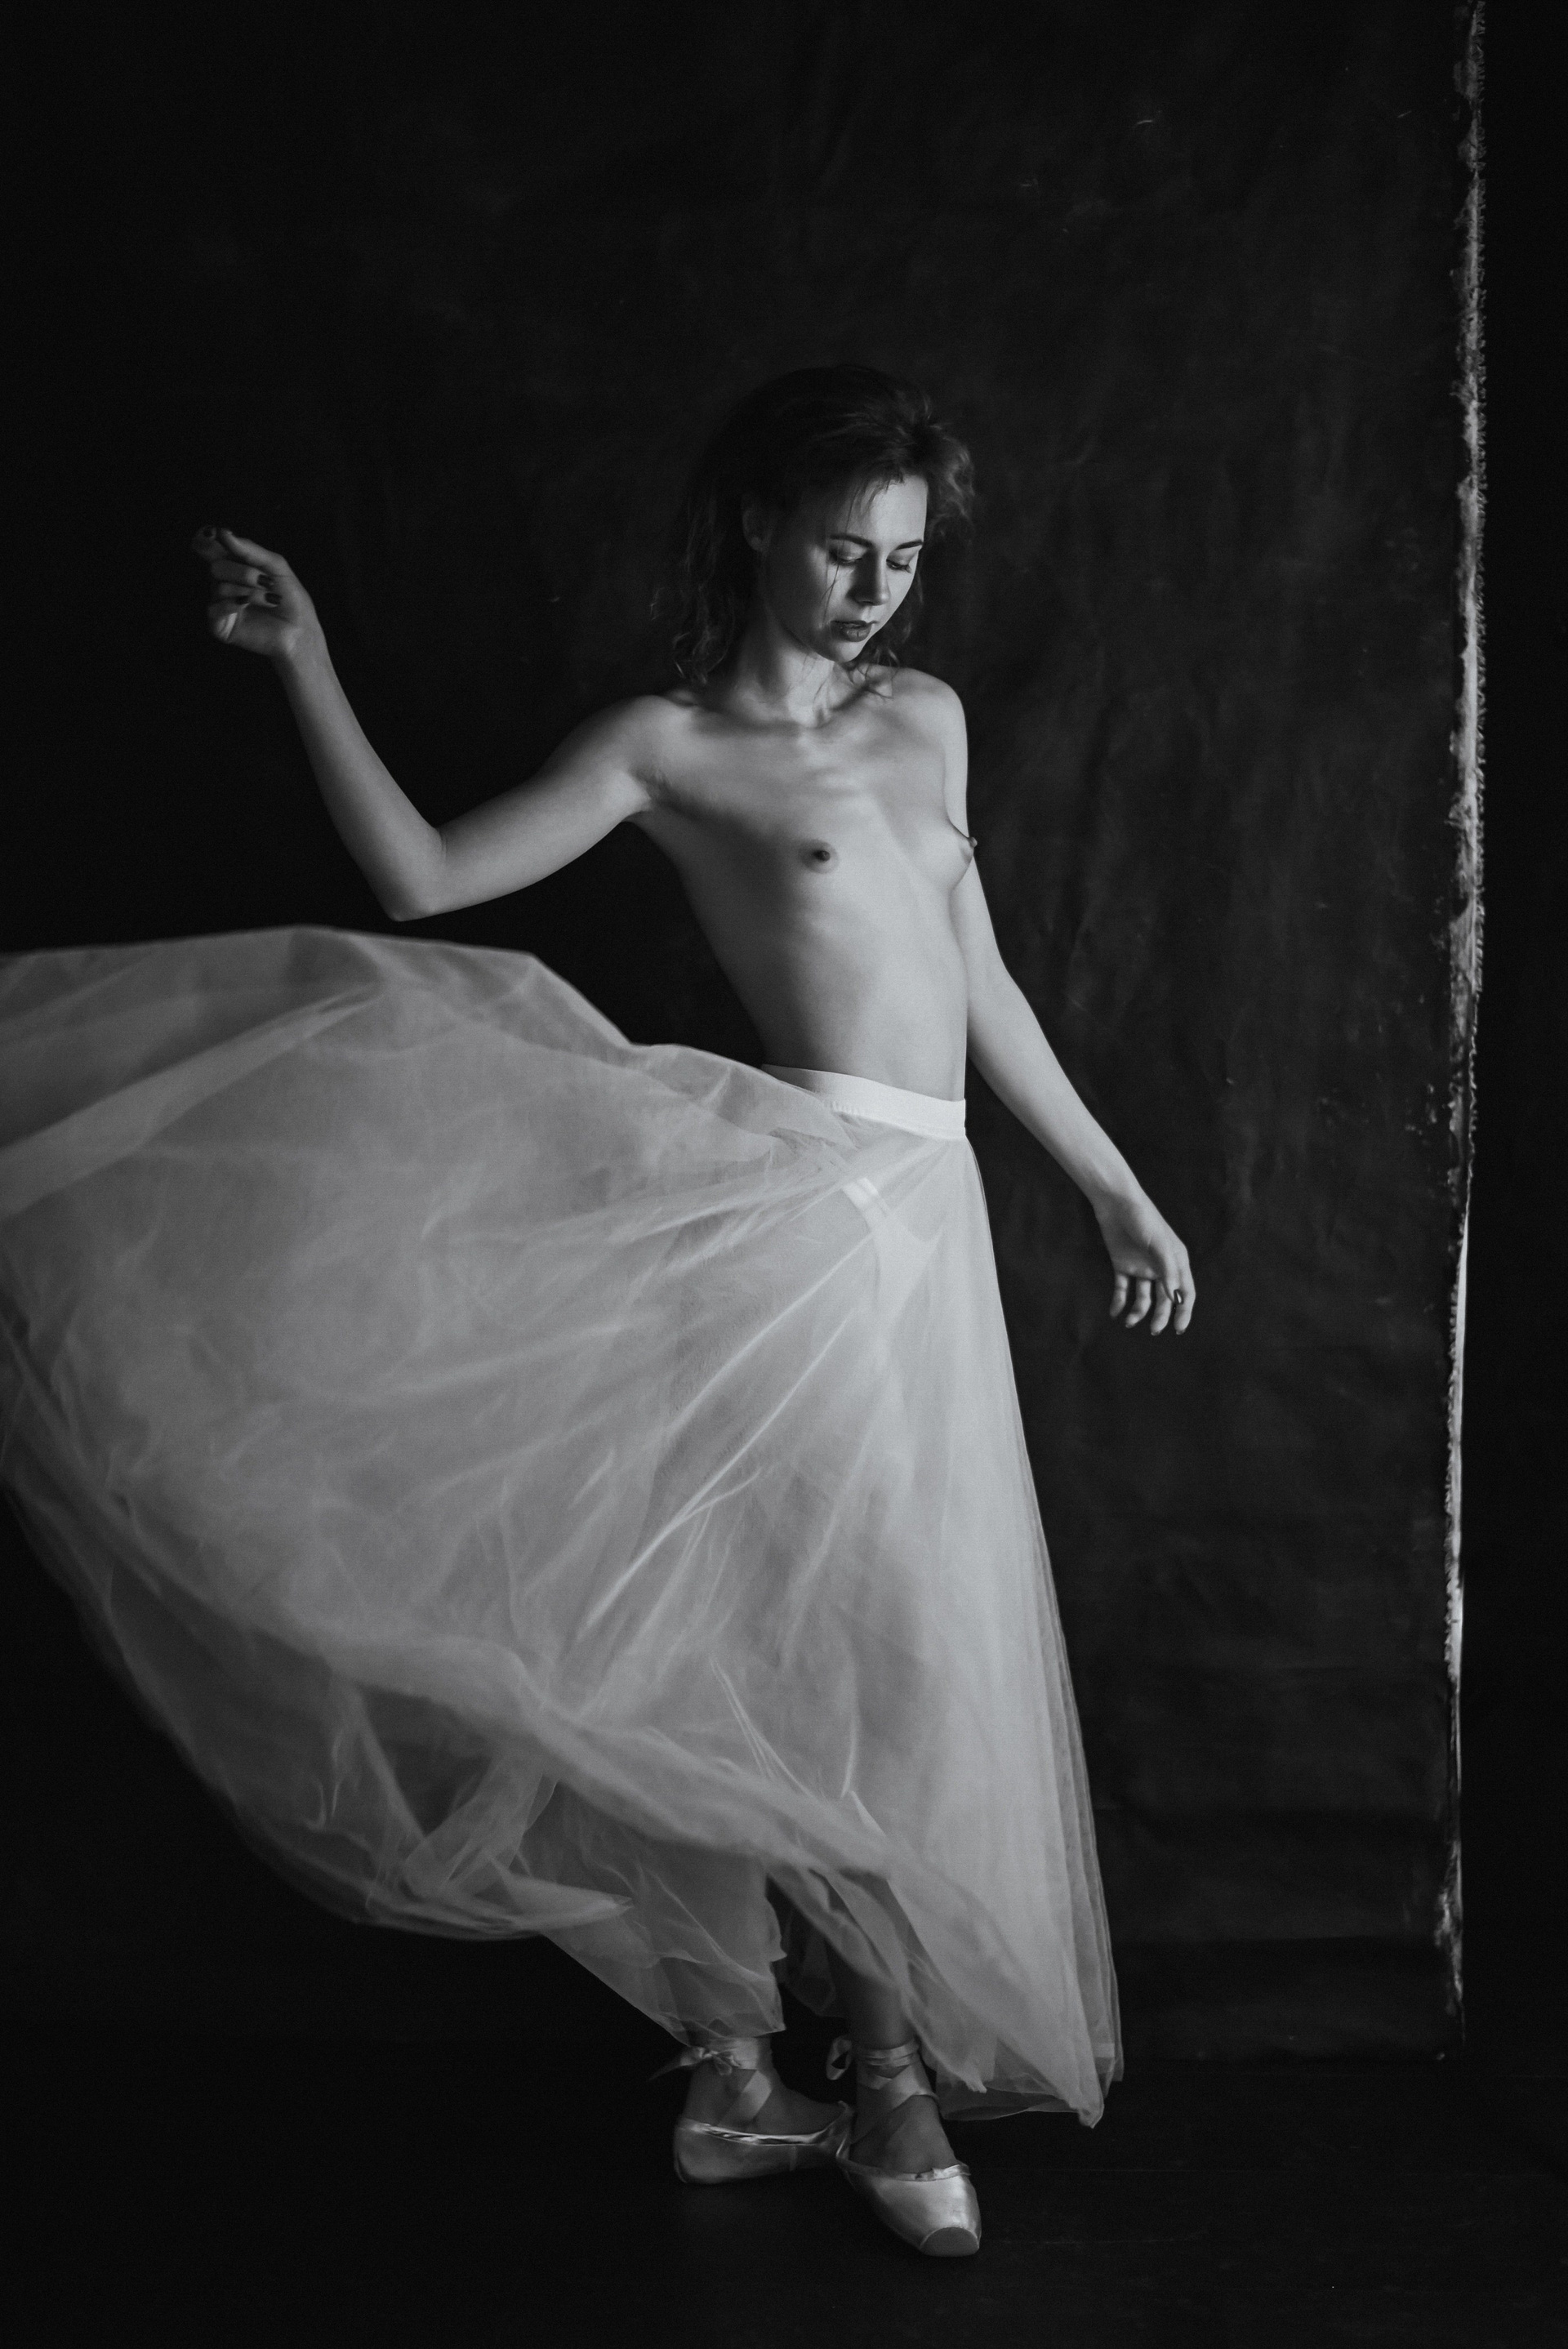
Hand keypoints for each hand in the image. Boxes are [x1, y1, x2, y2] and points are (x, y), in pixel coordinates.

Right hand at [190, 526, 317, 661]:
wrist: (300, 631)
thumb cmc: (291, 599)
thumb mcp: (276, 566)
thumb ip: (251, 549)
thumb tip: (223, 532)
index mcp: (234, 566)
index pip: (210, 548)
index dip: (206, 538)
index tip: (214, 534)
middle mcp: (223, 583)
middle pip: (216, 566)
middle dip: (244, 572)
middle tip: (265, 581)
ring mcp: (220, 605)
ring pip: (219, 587)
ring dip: (249, 591)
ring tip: (271, 599)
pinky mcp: (220, 626)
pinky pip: (215, 608)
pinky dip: (234, 604)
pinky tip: (248, 605)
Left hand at [1093, 1190, 1194, 1334]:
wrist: (1115, 1202)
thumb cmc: (1143, 1218)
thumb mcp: (1159, 1244)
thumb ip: (1168, 1271)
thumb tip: (1175, 1298)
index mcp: (1176, 1261)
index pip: (1185, 1292)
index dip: (1184, 1311)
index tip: (1179, 1329)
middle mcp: (1160, 1267)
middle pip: (1164, 1299)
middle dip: (1160, 1316)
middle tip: (1154, 1330)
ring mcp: (1141, 1267)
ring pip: (1143, 1297)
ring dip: (1137, 1312)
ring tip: (1128, 1322)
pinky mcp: (1122, 1265)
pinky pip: (1122, 1289)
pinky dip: (1118, 1302)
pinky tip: (1114, 1313)